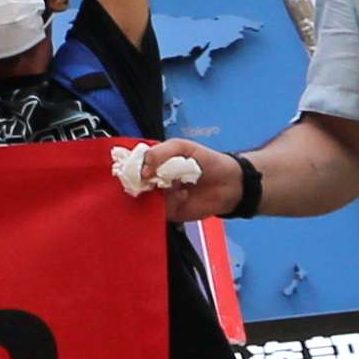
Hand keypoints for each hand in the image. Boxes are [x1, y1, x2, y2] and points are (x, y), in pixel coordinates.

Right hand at [123, 137, 240, 223]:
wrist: (229, 183)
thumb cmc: (207, 161)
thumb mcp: (182, 146)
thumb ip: (159, 153)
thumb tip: (142, 171)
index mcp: (154, 162)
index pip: (132, 164)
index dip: (129, 166)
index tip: (133, 167)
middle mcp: (154, 180)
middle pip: (133, 183)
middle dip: (141, 181)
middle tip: (153, 178)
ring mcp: (160, 196)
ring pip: (145, 198)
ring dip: (158, 191)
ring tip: (175, 184)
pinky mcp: (169, 212)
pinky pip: (160, 210)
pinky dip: (170, 202)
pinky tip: (183, 195)